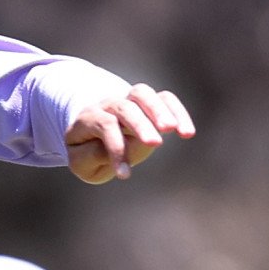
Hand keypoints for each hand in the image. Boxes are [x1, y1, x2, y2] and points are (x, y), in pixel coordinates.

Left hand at [65, 83, 194, 184]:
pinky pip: (164, 98)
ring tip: (173, 130)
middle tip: (155, 144)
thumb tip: (115, 149)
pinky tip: (187, 133)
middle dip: (141, 124)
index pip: (104, 126)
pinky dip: (177, 112)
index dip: (116, 148)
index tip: (125, 175)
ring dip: (159, 110)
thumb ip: (91, 156)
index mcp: (88, 118)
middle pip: (125, 107)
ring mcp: (128, 100)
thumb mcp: (81, 162)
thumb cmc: (86, 154)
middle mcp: (108, 105)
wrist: (92, 136)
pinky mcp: (148, 103)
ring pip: (143, 94)